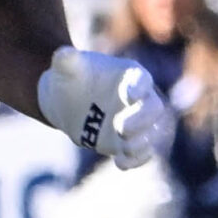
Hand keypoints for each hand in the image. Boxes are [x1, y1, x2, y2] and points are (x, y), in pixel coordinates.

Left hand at [37, 46, 176, 169]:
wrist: (67, 99)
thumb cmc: (72, 77)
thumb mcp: (66, 67)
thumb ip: (68, 61)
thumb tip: (63, 53)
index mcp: (130, 76)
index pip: (143, 80)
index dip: (141, 87)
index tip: (130, 95)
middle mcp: (139, 99)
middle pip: (154, 109)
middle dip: (143, 120)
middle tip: (122, 128)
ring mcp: (135, 122)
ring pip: (150, 133)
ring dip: (141, 143)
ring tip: (124, 148)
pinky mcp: (126, 142)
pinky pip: (140, 152)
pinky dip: (135, 160)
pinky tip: (121, 164)